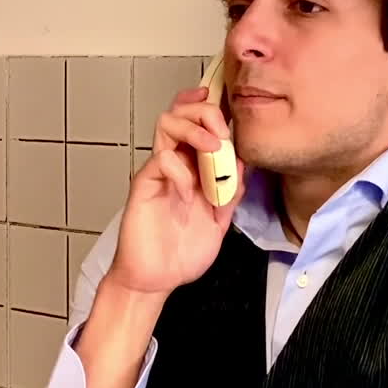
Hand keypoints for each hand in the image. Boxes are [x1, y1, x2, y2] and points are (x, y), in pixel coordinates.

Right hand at [107, 86, 245, 296]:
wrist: (156, 280)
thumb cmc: (181, 253)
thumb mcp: (219, 222)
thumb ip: (231, 194)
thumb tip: (242, 164)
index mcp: (192, 169)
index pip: (196, 124)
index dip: (207, 107)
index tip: (227, 106)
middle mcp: (174, 165)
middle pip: (180, 113)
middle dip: (205, 112)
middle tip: (222, 130)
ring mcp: (158, 173)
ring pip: (166, 125)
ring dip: (193, 129)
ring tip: (212, 147)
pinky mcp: (144, 185)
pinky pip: (161, 160)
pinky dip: (181, 170)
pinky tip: (189, 193)